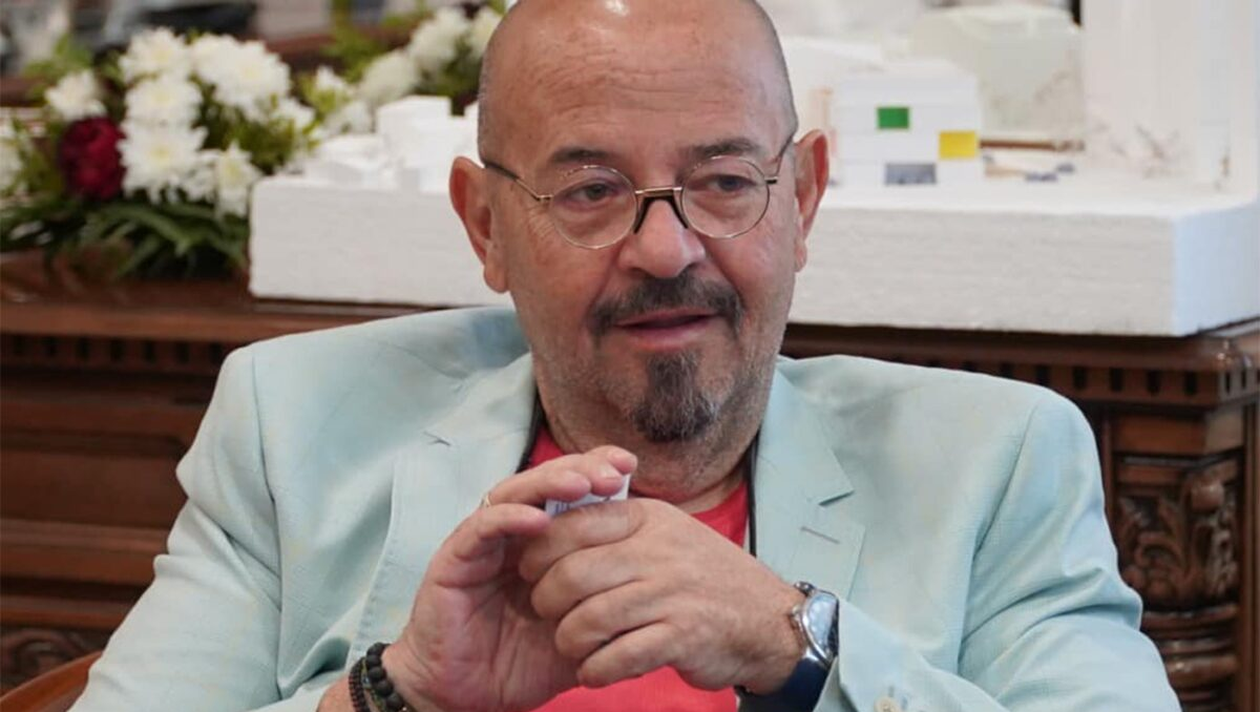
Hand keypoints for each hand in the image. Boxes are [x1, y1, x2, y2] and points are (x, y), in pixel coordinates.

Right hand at [384, 446, 636, 711]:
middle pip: (545, 482)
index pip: (571, 493)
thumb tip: (665, 594)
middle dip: (580, 468)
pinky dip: (509, 518)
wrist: (468, 697)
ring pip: (514, 494)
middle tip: (612, 471)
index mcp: (546, 543)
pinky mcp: (455, 559)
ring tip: (581, 483)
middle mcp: (514, 534)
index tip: (630, 467)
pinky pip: (481, 529)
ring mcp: (483, 543)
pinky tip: (538, 518)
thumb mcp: (582, 631)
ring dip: (547, 483)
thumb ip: (611, 605)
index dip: (597, 472)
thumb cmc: (523, 662)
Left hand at [518, 498, 803, 692]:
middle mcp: (657, 551)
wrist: (768, 620)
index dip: (538, 551)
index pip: (571, 524)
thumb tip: (551, 526)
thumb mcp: (665, 533)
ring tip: (571, 647)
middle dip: (545, 601)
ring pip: (587, 619)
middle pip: (571, 574)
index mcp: (647, 518)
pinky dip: (595, 671)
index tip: (531, 572)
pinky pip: (616, 657)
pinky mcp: (680, 637)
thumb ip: (616, 527)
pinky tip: (595, 671)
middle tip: (545, 614)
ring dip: (567, 641)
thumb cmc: (704, 577)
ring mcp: (670, 594)